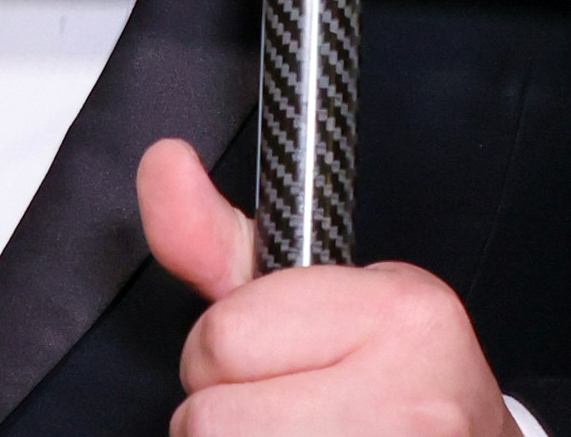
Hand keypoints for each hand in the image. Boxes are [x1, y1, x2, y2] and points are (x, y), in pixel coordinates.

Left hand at [136, 138, 515, 436]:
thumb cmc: (391, 372)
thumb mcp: (318, 293)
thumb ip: (221, 242)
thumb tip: (164, 161)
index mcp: (395, 314)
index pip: (223, 338)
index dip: (223, 352)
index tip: (273, 355)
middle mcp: (406, 400)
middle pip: (211, 420)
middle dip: (222, 412)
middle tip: (277, 406)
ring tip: (287, 432)